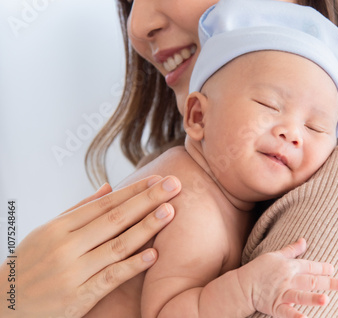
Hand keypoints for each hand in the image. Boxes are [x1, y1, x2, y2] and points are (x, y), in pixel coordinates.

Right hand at [0, 175, 179, 317]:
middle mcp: (66, 246)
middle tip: (174, 185)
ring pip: (116, 246)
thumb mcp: (47, 232)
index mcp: (59, 227)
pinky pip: (110, 278)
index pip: (105, 204)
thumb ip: (80, 210)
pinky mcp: (78, 296)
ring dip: (146, 227)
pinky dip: (132, 266)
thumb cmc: (31, 264)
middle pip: (115, 219)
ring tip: (170, 212)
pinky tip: (154, 255)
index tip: (157, 179)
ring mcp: (73, 272)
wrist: (5, 305)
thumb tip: (109, 187)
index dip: (134, 190)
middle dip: (147, 200)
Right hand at [238, 238, 337, 317]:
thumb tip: (304, 240)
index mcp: (289, 266)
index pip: (310, 266)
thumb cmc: (259, 269)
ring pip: (300, 296)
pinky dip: (294, 316)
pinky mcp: (275, 306)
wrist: (242, 285)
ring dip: (313, 298)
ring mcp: (282, 294)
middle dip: (328, 283)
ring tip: (326, 300)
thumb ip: (292, 250)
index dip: (322, 268)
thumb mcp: (275, 255)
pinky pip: (286, 312)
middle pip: (311, 281)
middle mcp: (288, 280)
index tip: (334, 269)